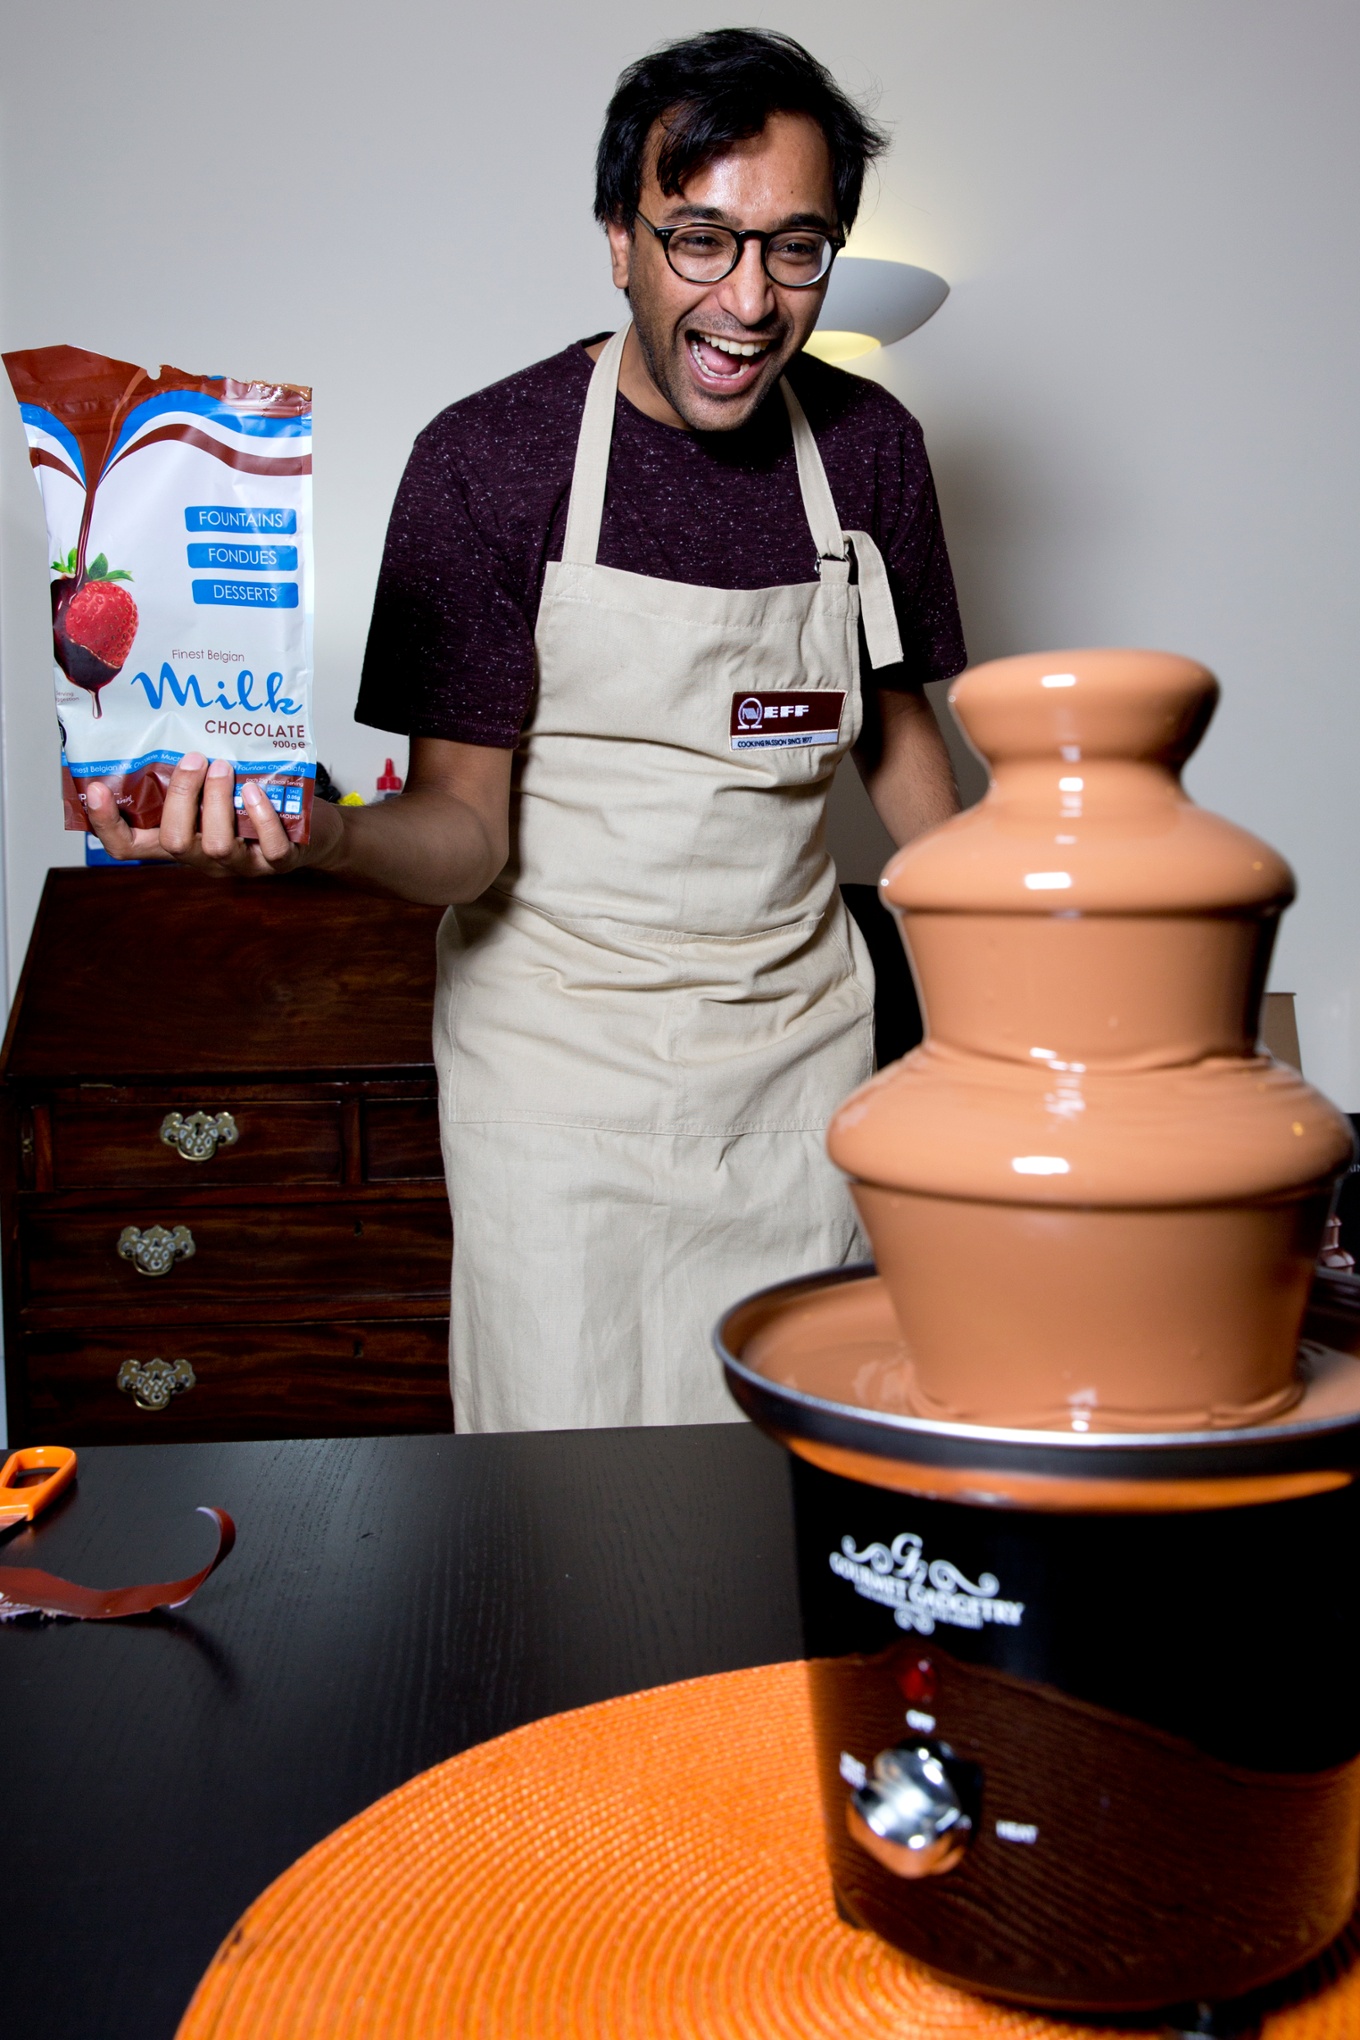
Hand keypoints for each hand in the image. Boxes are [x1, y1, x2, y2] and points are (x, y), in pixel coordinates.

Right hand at [84, 753, 341, 877]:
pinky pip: (269, 848)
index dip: (107, 824)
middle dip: (180, 796)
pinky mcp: (279, 862)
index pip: (127, 847)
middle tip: (194, 759)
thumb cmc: (256, 803)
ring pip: (215, 845)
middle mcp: (203, 857)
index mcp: (179, 839)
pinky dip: (261, 817)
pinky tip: (256, 791)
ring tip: (225, 768)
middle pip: (171, 843)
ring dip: (217, 801)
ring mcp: (240, 864)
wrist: (314, 829)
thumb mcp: (213, 790)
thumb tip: (159, 726)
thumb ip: (185, 774)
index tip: (96, 789)